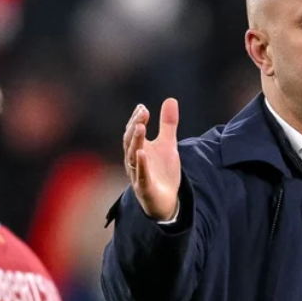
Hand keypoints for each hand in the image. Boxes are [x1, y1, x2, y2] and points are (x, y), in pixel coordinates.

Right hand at [123, 98, 181, 220]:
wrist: (165, 201)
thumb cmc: (162, 172)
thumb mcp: (168, 145)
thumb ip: (168, 124)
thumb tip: (171, 99)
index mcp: (139, 149)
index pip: (134, 132)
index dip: (137, 119)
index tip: (143, 107)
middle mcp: (135, 161)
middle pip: (131, 141)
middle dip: (135, 126)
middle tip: (142, 112)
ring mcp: (138, 174)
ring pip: (133, 157)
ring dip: (136, 141)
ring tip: (141, 127)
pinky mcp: (145, 188)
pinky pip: (141, 175)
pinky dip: (141, 164)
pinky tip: (142, 153)